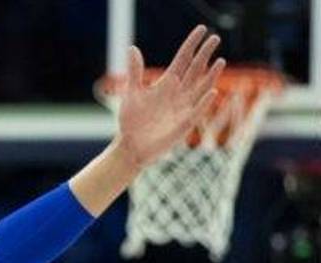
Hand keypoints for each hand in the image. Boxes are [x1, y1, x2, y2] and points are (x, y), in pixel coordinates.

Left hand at [114, 25, 224, 168]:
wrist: (131, 145)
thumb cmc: (131, 120)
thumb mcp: (132, 93)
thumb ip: (135, 72)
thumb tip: (132, 48)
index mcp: (167, 84)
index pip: (183, 59)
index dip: (192, 44)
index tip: (202, 29)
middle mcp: (178, 93)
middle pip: (195, 70)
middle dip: (204, 54)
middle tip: (215, 38)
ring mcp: (183, 108)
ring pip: (201, 88)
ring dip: (211, 76)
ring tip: (219, 61)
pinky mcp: (184, 124)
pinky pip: (197, 111)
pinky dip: (204, 102)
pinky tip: (211, 91)